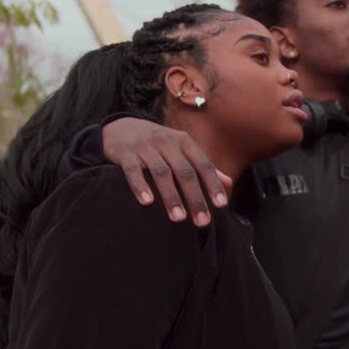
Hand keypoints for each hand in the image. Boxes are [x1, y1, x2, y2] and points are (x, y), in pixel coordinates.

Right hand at [102, 118, 232, 226]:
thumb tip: (228, 182)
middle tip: (202, 221)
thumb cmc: (157, 144)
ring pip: (161, 172)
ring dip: (171, 196)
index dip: (213, 184)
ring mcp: (145, 147)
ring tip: (179, 218)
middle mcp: (167, 142)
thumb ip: (203, 166)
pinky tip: (147, 202)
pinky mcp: (126, 153)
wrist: (120, 128)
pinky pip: (133, 171)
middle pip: (185, 172)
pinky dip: (140, 186)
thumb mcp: (181, 149)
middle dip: (195, 197)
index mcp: (184, 142)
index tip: (221, 205)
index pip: (203, 164)